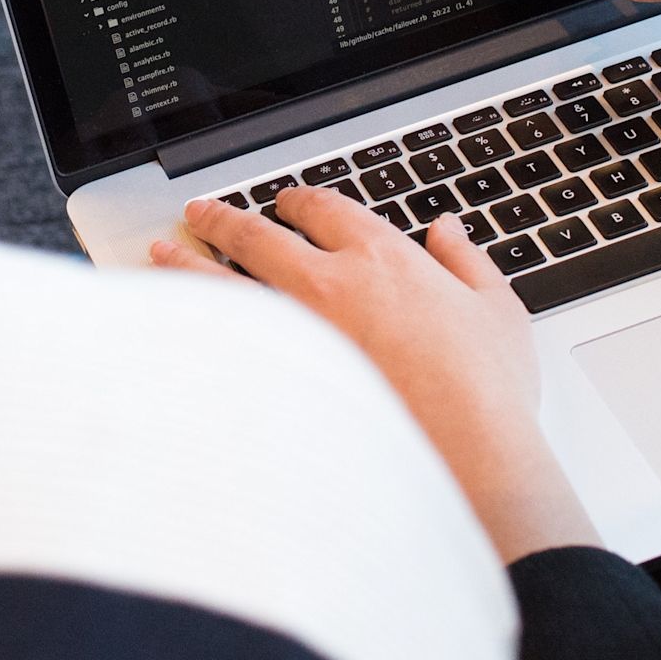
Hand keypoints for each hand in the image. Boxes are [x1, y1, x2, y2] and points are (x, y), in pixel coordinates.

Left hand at [151, 187, 598, 561]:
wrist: (465, 458)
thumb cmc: (485, 392)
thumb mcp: (497, 311)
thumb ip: (467, 261)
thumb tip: (447, 231)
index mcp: (381, 257)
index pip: (325, 209)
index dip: (299, 200)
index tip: (286, 202)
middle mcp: (327, 284)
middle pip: (257, 234)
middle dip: (223, 218)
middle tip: (201, 212)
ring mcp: (294, 334)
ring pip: (222, 283)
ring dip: (188, 263)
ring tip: (163, 254)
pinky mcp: (276, 381)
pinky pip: (222, 343)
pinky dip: (193, 328)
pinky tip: (176, 326)